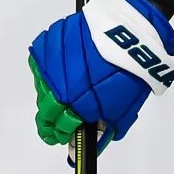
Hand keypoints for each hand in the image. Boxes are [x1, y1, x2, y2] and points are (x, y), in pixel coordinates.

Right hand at [28, 0, 173, 149]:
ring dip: (52, 92)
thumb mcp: (124, 108)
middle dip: (50, 119)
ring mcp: (49, 65)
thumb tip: (95, 141)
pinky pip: (43, 63)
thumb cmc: (129, 69)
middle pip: (45, 110)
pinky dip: (52, 69)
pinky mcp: (47, 45)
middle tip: (57, 121)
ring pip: (43, 87)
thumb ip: (105, 127)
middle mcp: (57, 87)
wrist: (128, 32)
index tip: (59, 136)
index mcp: (75, 105)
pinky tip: (66, 69)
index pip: (58, 128)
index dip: (59, 134)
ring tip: (68, 89)